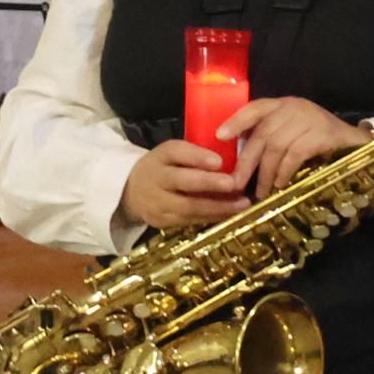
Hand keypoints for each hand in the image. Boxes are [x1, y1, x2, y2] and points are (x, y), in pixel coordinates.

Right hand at [121, 136, 249, 231]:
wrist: (131, 191)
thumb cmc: (164, 168)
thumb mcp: (173, 154)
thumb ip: (196, 155)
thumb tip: (231, 161)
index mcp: (160, 156)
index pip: (176, 152)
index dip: (197, 156)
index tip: (219, 161)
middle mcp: (156, 178)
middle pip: (182, 181)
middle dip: (209, 183)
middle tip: (233, 184)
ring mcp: (157, 203)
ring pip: (189, 206)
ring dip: (218, 206)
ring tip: (242, 204)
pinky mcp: (162, 222)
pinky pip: (190, 220)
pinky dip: (212, 217)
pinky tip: (230, 214)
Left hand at [221, 96, 371, 195]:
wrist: (361, 148)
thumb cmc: (323, 144)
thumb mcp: (294, 134)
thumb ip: (272, 139)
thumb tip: (242, 163)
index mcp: (285, 104)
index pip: (255, 107)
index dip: (236, 121)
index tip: (220, 136)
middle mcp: (295, 107)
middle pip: (263, 133)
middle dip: (247, 161)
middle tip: (236, 184)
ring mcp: (311, 118)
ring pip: (277, 146)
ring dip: (266, 173)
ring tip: (261, 192)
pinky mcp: (324, 134)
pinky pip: (295, 154)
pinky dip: (284, 172)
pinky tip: (281, 186)